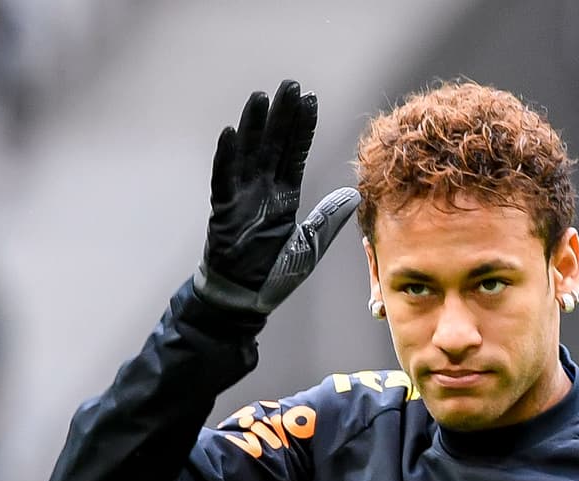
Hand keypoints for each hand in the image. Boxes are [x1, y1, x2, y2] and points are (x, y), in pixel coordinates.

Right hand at [194, 79, 359, 315]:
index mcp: (283, 196)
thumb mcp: (311, 244)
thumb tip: (355, 194)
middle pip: (272, 145)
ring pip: (248, 154)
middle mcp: (261, 191)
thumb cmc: (275, 273)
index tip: (310, 100)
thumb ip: (329, 218)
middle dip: (281, 116)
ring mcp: (240, 198)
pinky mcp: (223, 212)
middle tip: (290, 85)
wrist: (246, 298)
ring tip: (261, 98)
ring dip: (254, 126)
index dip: (301, 128)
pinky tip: (230, 133)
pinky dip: (226, 158)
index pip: (294, 154)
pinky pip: (223, 180)